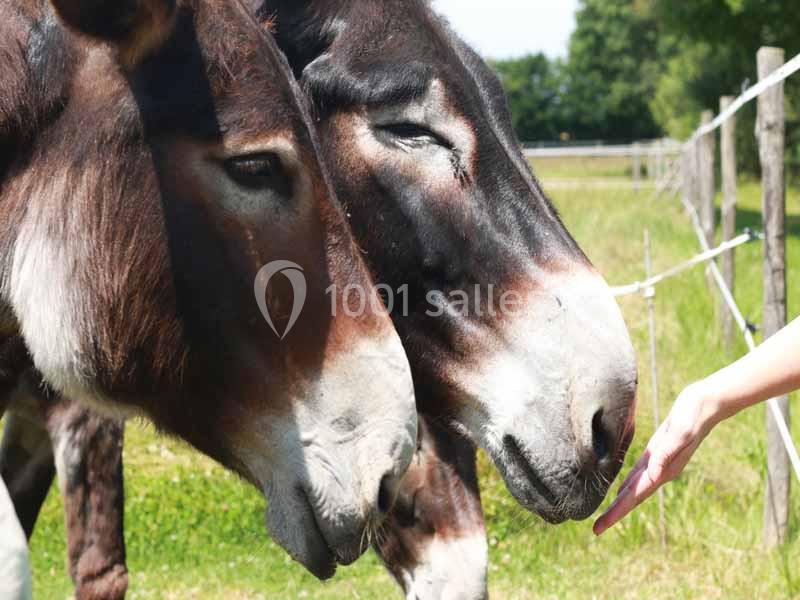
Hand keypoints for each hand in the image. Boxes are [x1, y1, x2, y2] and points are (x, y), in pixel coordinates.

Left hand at [593, 382, 716, 534]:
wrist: (704, 404)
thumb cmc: (692, 416)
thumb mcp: (680, 433)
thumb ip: (666, 454)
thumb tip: (652, 476)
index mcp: (662, 470)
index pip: (634, 496)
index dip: (617, 512)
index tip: (601, 526)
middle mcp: (659, 471)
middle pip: (632, 497)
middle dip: (614, 513)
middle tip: (596, 530)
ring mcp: (657, 463)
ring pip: (634, 487)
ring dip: (619, 503)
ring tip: (605, 517)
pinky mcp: (656, 452)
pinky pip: (637, 474)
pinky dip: (627, 485)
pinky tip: (620, 491)